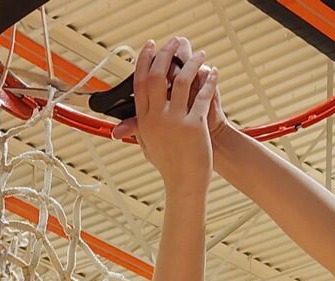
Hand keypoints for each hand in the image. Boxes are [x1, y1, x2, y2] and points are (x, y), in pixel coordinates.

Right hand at [112, 38, 217, 195]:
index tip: (151, 46)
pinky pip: (202, 95)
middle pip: (158, 75)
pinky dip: (209, 80)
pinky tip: (214, 72)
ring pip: (182, 80)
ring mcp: (176, 122)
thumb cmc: (169, 166)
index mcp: (144, 121)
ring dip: (192, 62)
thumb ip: (137, 131)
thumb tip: (121, 126)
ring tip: (199, 54)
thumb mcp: (148, 147)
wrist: (185, 184)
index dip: (145, 61)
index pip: (141, 82)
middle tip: (175, 42)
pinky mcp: (194, 125)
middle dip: (167, 54)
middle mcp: (157, 119)